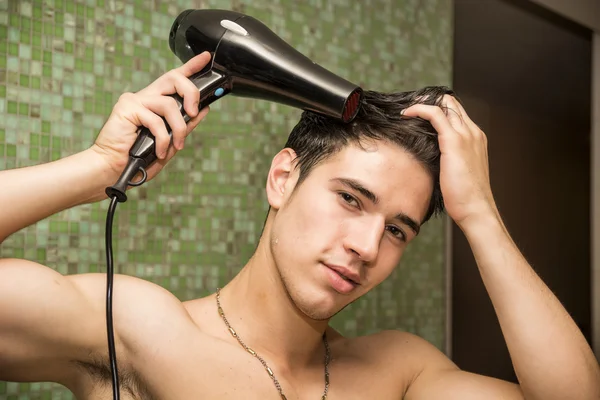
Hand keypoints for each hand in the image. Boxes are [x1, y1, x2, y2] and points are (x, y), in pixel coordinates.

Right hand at [91, 52, 210, 181]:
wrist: (114, 171)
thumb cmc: (139, 159)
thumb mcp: (170, 142)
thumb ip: (184, 126)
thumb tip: (203, 110)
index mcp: (155, 102)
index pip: (175, 78)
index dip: (191, 67)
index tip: (206, 58)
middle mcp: (145, 97)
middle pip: (173, 78)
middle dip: (191, 93)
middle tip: (194, 113)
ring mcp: (135, 101)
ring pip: (170, 103)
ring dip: (179, 128)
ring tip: (176, 145)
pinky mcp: (127, 108)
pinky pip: (156, 120)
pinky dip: (163, 139)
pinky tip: (159, 151)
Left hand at [401, 95, 497, 226]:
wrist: (475, 208)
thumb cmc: (465, 197)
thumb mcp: (457, 172)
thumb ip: (448, 159)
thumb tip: (429, 157)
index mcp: (475, 138)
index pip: (457, 112)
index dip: (437, 107)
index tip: (418, 112)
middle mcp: (473, 132)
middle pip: (451, 102)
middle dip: (429, 99)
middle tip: (409, 106)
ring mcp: (466, 134)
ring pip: (445, 103)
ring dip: (423, 101)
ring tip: (406, 108)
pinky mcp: (454, 140)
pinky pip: (435, 114)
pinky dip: (419, 109)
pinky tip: (406, 114)